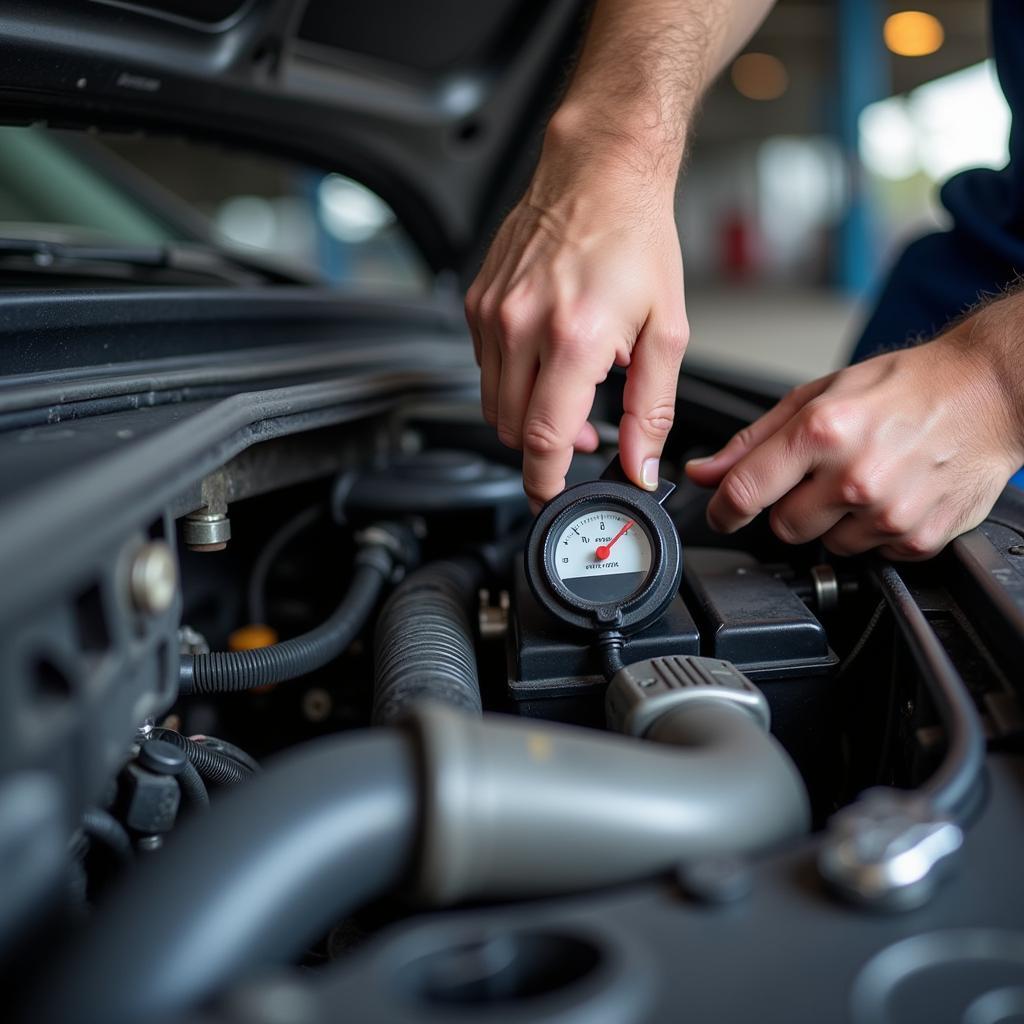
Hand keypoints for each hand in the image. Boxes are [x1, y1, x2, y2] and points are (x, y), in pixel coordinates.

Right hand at [465, 125, 687, 511]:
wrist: (598, 172)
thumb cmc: (636, 239)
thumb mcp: (666, 330)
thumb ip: (652, 407)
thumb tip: (641, 463)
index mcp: (573, 337)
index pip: (543, 440)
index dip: (545, 483)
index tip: (551, 500)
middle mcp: (521, 326)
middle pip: (513, 430)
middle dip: (546, 450)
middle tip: (585, 438)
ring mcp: (492, 314)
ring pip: (493, 404)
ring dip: (527, 418)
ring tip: (569, 395)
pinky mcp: (477, 303)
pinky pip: (484, 368)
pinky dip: (512, 381)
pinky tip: (546, 358)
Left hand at [685, 335, 1023, 559]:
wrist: (988, 393)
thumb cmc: (905, 387)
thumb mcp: (817, 396)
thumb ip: (752, 441)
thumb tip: (704, 472)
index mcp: (822, 431)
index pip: (744, 492)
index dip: (722, 510)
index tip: (721, 513)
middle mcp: (855, 476)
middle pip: (783, 527)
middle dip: (790, 506)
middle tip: (821, 476)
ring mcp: (889, 512)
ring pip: (827, 545)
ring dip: (835, 522)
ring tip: (864, 480)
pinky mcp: (918, 538)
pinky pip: (871, 555)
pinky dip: (874, 532)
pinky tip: (892, 495)